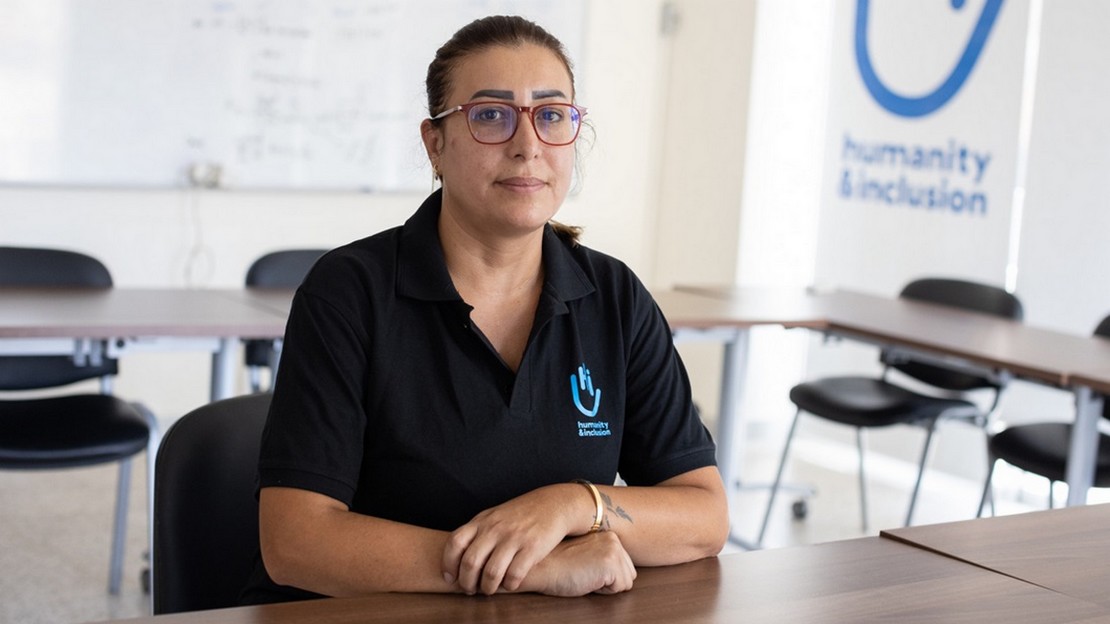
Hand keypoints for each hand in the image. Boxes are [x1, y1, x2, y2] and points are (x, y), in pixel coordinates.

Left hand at [443, 485, 576, 594]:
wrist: (553, 504)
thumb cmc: (519, 515)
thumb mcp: (493, 517)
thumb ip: (476, 534)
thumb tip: (456, 561)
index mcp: (482, 521)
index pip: (455, 542)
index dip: (448, 564)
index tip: (451, 578)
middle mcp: (495, 529)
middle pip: (471, 562)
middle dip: (467, 582)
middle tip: (470, 590)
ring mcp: (514, 538)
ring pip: (491, 573)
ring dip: (487, 587)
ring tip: (489, 590)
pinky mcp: (532, 548)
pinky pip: (514, 575)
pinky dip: (509, 585)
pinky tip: (510, 584)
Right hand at [526, 532, 635, 596]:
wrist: (541, 567)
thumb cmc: (558, 565)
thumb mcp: (587, 554)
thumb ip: (604, 556)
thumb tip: (622, 573)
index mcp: (609, 535)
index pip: (624, 566)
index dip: (605, 575)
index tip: (585, 568)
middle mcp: (614, 539)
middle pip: (629, 574)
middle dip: (610, 580)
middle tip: (585, 573)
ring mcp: (613, 550)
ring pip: (626, 582)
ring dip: (607, 586)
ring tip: (585, 575)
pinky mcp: (610, 564)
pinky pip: (619, 589)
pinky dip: (603, 591)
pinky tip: (586, 579)